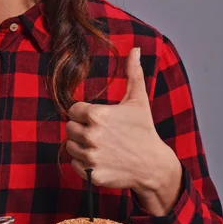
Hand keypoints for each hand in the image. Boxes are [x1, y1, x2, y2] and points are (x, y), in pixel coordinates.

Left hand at [65, 47, 181, 214]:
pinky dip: (84, 163)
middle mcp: (91, 135)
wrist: (153, 165)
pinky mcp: (92, 174)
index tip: (98, 119)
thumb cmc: (144, 130)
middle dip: (81, 129)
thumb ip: (133, 73)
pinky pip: (75, 164)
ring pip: (70, 146)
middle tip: (100, 133)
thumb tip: (135, 49)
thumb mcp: (138, 100)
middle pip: (69, 128)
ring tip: (101, 146)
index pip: (73, 110)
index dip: (84, 114)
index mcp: (97, 115)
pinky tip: (100, 159)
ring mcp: (91, 156)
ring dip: (81, 146)